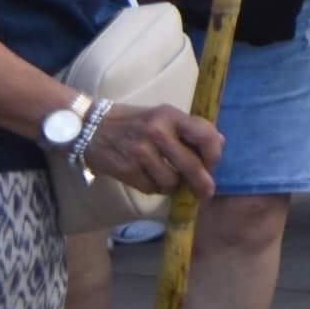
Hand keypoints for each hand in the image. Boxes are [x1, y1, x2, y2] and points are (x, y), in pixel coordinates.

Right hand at [86, 104, 215, 200]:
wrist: (89, 127)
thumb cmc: (133, 121)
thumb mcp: (162, 115)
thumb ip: (189, 128)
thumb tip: (220, 142)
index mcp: (170, 115)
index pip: (205, 135)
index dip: (214, 154)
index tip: (212, 164)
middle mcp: (157, 132)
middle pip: (191, 165)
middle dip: (202, 183)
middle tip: (206, 192)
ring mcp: (140, 151)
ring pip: (171, 181)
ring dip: (173, 185)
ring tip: (169, 180)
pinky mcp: (126, 169)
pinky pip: (151, 188)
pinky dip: (155, 188)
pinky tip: (151, 180)